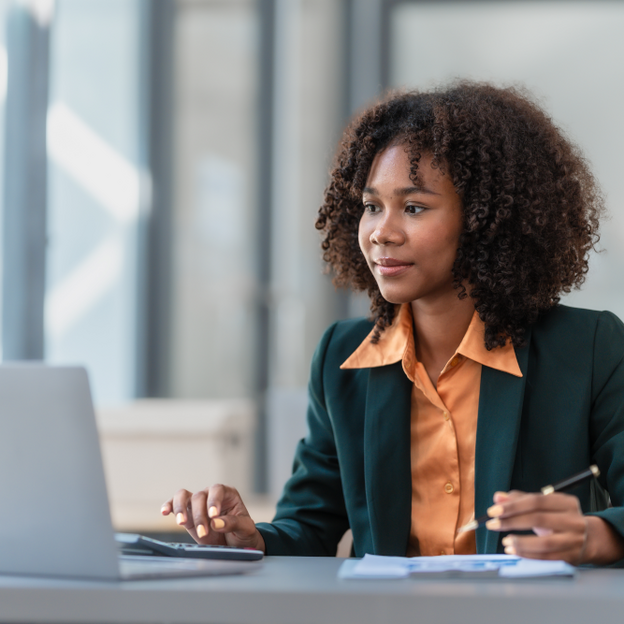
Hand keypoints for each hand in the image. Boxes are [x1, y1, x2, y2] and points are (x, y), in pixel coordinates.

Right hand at [160, 484, 265, 552]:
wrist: (236, 544)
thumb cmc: (243, 533)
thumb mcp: (245, 528)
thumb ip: (232, 523)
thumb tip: (216, 523)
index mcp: (228, 494)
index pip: (217, 489)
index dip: (213, 500)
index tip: (213, 516)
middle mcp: (211, 495)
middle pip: (199, 496)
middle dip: (200, 515)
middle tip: (204, 532)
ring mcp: (198, 504)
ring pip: (184, 496)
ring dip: (181, 508)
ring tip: (182, 522)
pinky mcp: (188, 515)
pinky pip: (175, 505)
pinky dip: (169, 506)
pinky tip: (164, 512)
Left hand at [485, 490, 623, 564]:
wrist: (591, 539)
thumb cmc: (559, 518)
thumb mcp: (544, 505)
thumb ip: (520, 499)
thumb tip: (497, 497)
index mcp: (565, 502)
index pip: (536, 501)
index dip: (513, 505)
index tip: (493, 511)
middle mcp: (573, 520)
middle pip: (539, 519)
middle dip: (512, 522)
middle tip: (492, 524)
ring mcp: (574, 541)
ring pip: (545, 543)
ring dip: (521, 542)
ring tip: (505, 541)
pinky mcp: (571, 557)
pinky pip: (547, 558)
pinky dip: (528, 555)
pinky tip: (514, 551)